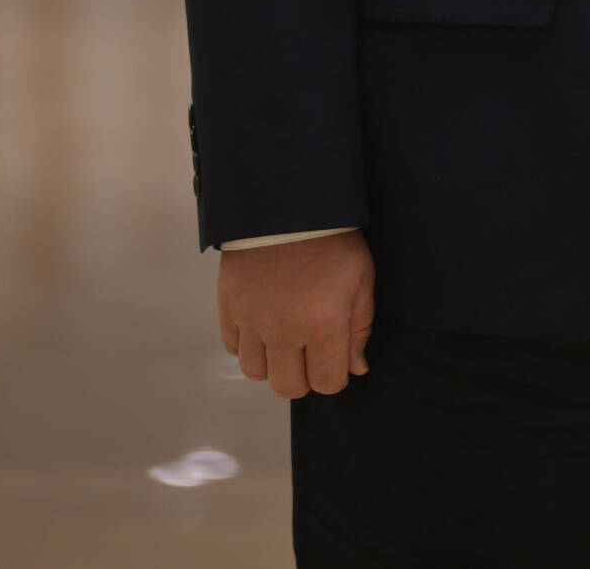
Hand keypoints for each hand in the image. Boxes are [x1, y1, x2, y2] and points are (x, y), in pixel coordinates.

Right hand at [218, 229, 374, 399]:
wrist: (289, 202)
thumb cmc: (333, 239)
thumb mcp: (360, 278)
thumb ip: (359, 327)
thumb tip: (356, 368)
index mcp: (322, 324)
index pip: (326, 383)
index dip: (335, 375)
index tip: (336, 357)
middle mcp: (283, 330)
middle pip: (288, 387)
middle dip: (303, 377)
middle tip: (310, 351)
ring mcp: (252, 319)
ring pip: (255, 372)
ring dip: (273, 363)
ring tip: (285, 340)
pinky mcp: (229, 305)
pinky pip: (232, 346)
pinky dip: (247, 344)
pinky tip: (262, 326)